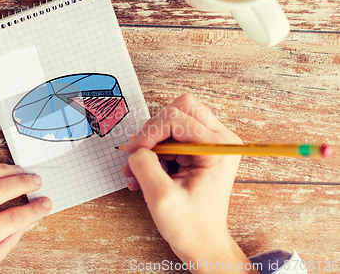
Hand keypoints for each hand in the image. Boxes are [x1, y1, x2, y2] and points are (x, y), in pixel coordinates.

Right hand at [122, 94, 257, 272]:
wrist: (203, 244)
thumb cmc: (191, 227)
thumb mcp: (161, 197)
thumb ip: (144, 165)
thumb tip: (135, 148)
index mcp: (218, 148)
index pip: (176, 118)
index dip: (149, 133)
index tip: (133, 153)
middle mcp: (220, 140)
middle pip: (180, 109)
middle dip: (153, 130)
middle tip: (138, 153)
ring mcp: (212, 143)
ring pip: (173, 121)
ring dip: (151, 142)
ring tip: (136, 169)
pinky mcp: (201, 150)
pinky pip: (172, 137)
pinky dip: (154, 152)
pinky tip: (142, 173)